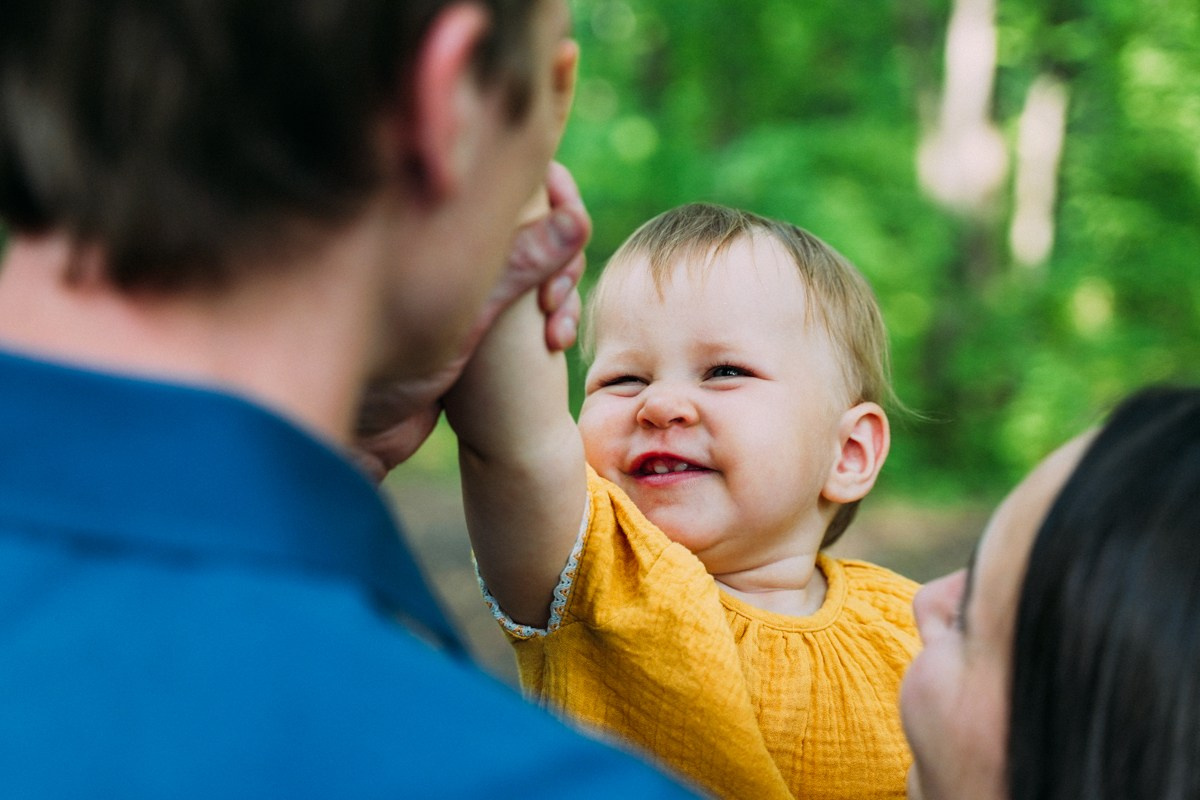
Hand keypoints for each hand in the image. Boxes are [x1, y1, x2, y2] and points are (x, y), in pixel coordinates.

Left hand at [353, 162, 590, 480]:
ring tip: (557, 330)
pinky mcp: (474, 312)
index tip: (574, 222)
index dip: (554, 188)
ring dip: (562, 289)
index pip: (511, 171)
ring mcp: (464, 274)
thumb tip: (577, 222)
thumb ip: (520, 263)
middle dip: (563, 254)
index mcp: (437, 213)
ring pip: (536, 260)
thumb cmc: (387, 362)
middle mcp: (451, 234)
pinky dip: (550, 315)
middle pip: (535, 216)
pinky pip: (528, 298)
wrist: (359, 429)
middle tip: (554, 297)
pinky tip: (556, 343)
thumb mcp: (465, 308)